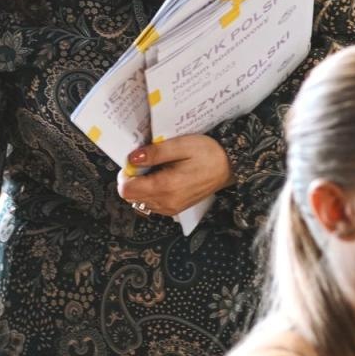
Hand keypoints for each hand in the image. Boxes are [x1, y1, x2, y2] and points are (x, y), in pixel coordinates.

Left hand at [117, 134, 231, 216]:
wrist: (229, 167)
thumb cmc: (207, 154)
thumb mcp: (181, 145)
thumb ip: (154, 153)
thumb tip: (132, 159)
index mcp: (165, 187)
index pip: (126, 190)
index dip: (125, 174)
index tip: (135, 161)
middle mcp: (166, 203)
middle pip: (131, 197)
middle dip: (132, 179)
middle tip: (147, 163)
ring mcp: (170, 209)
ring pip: (139, 201)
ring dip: (141, 186)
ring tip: (157, 169)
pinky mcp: (174, 209)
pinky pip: (151, 204)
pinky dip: (150, 191)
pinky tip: (163, 178)